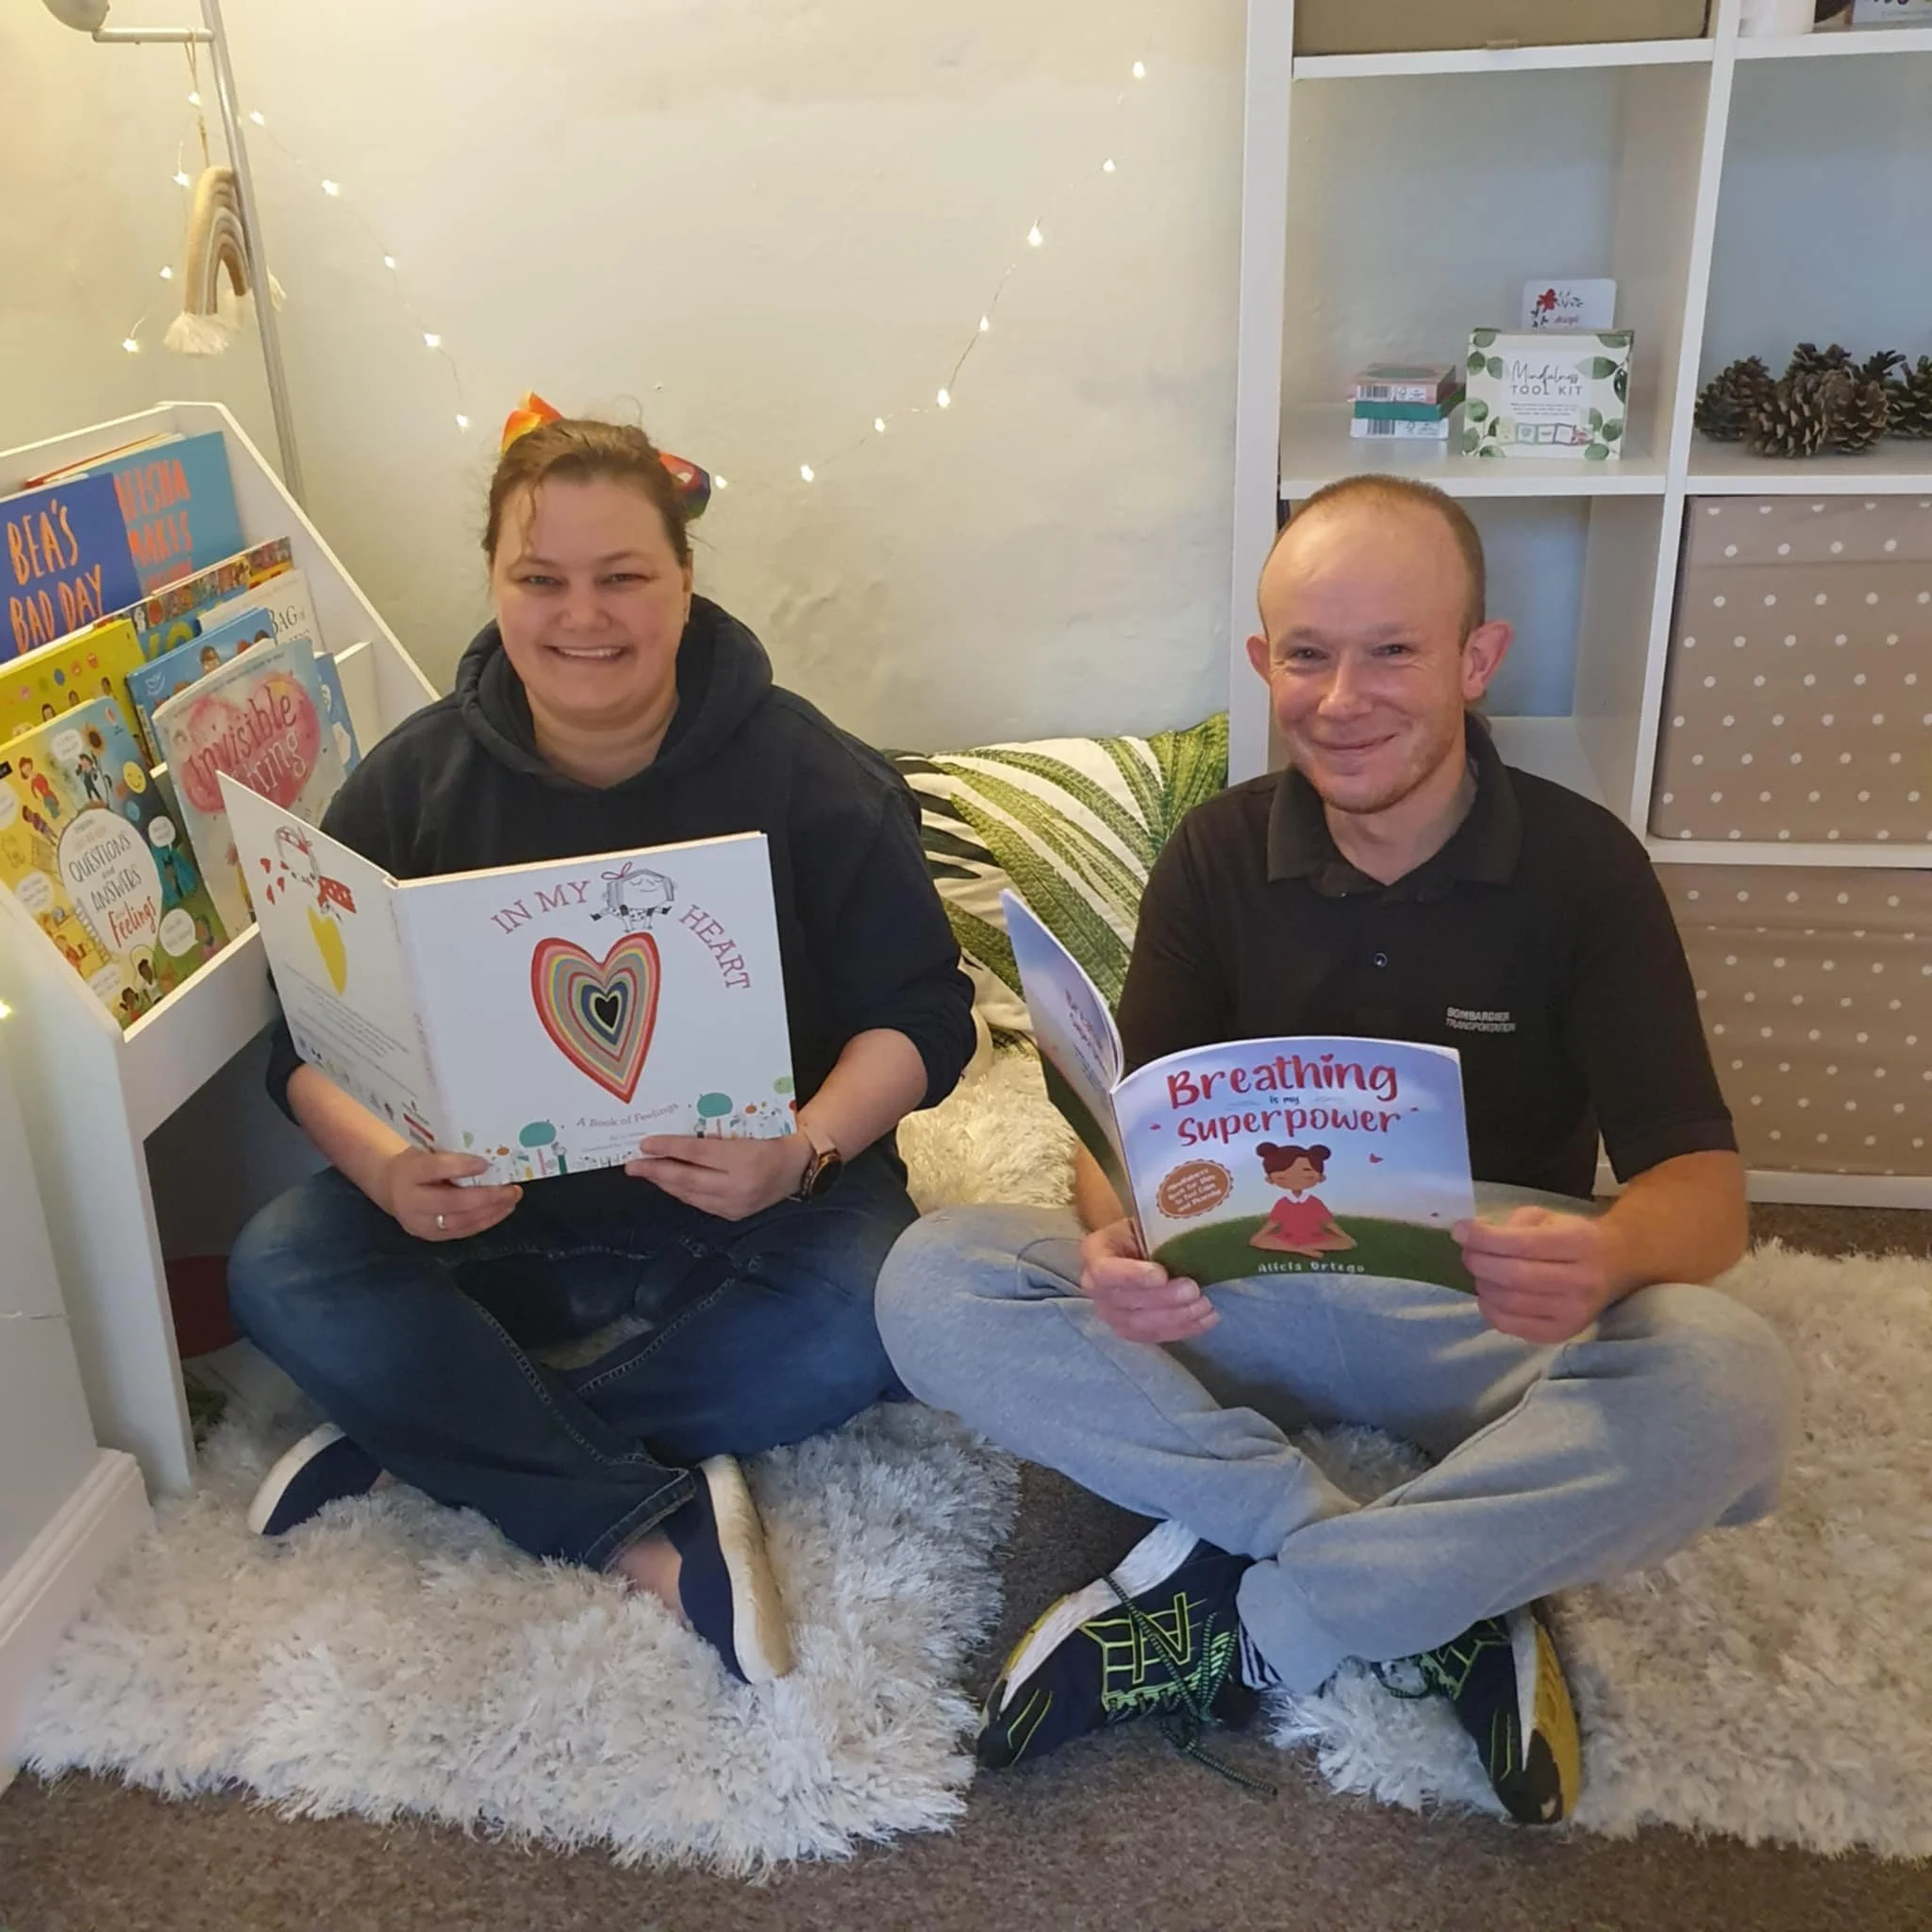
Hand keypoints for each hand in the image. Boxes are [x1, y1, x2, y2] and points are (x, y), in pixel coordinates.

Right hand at [379, 1147, 521, 1241]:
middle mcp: (410, 1201)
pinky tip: (501, 1211)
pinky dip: (485, 1221)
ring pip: (459, 1221)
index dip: (460, 1166)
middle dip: (486, 1197)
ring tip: (511, 1199)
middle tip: (511, 1189)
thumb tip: (491, 1157)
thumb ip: (452, 1156)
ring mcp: (419, 1223)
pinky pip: (462, 1231)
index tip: (485, 1163)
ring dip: (491, 1211)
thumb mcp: (427, 1152)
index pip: (435, 1168)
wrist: (390, 1186)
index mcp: (409, 1172)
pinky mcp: (430, 1236)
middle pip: (451, 1201)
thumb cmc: (417, 1164)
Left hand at [627, 1133, 811, 1220]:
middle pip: (687, 1178)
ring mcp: (735, 1203)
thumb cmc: (774, 1137)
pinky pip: (700, 1203)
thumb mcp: (748, 1128)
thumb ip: (715, 1135)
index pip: (697, 1153)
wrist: (800, 1164)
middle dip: (656, 1171)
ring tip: (645, 1173)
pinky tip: (669, 1184)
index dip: (668, 1148)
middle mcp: (738, 1185)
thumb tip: (676, 1137)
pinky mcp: (733, 1214)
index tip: (646, 1144)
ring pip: (690, 1194)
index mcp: (744, 1158)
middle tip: (633, 1164)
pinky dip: (681, 1192)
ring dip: (664, 1184)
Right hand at [1079, 1217, 1217, 1345]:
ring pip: (1139, 1324)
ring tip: (1205, 1304)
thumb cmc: (1152, 1229)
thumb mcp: (1152, 1219)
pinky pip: (1154, 1336)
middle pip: (1124, 1301)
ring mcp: (1111, 1312)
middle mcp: (1095, 1286)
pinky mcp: (1130, 1330)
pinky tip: (1208, 1318)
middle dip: (1163, 1298)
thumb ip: (1162, 1226)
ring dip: (1176, 1317)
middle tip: (1193, 1289)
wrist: (1154, 1246)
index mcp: (1095, 1251)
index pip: (1105, 1270)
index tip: (1162, 1275)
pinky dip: (1184, 1329)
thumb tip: (1188, 1223)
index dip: (1131, 1276)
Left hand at [1454, 1205, 1625, 1344]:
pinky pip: (1514, 1326)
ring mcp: (1574, 1312)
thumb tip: (1472, 1236)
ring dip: (1483, 1286)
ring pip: (1511, 1303)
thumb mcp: (1546, 1217)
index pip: (1522, 1243)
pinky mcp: (1563, 1333)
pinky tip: (1489, 1296)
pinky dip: (1491, 1311)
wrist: (1614, 1265)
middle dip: (1479, 1263)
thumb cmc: (1572, 1237)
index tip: (1459, 1231)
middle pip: (1514, 1276)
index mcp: (1579, 1242)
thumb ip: (1511, 1224)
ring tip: (1480, 1274)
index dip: (1484, 1238)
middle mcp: (1581, 1280)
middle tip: (1466, 1254)